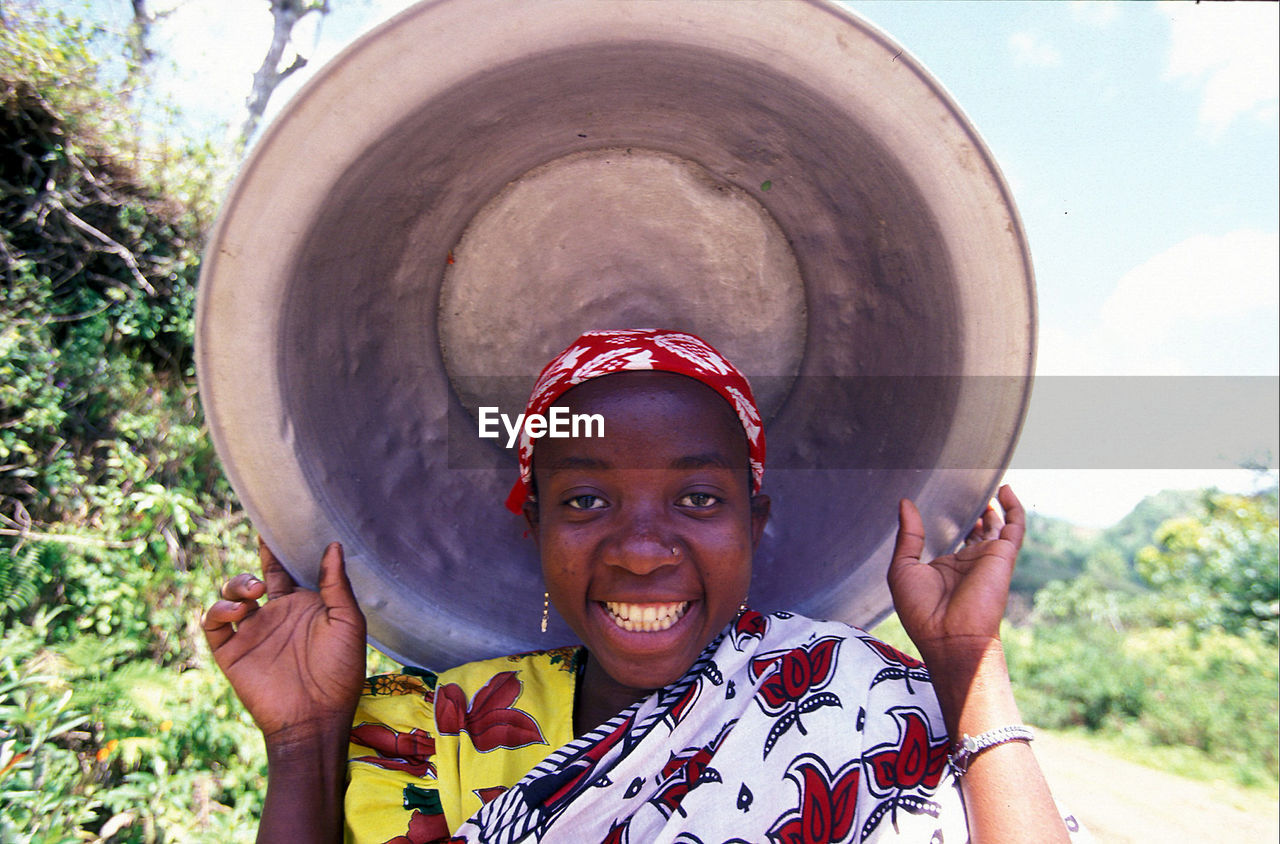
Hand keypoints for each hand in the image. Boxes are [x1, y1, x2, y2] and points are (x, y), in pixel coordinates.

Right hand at [202, 540, 366, 742]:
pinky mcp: (232, 652)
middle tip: (262, 571)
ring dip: (236, 585)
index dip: (276, 549)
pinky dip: (217, 611)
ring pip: (230, 596)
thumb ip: (336, 585)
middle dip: (252, 567)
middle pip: (253, 578)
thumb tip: (333, 544)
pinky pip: (213, 625)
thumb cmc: (340, 672)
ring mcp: (252, 633)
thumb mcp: (348, 623)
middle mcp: (275, 615)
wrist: (316, 718)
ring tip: (251, 593)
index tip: (270, 526)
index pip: (284, 570)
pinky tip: (236, 610)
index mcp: (303, 606)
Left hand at [886, 485, 1023, 663]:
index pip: (955, 536)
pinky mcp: (1003, 556)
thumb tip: (905, 503)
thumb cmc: (923, 612)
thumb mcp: (903, 569)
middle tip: (969, 482)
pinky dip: (1013, 507)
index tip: (943, 495)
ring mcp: (988, 558)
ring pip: (997, 523)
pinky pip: (1015, 526)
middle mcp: (970, 561)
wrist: (950, 637)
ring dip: (995, 504)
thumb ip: (908, 535)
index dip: (953, 517)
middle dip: (976, 508)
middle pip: (978, 527)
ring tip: (989, 480)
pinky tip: (1004, 489)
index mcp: (948, 566)